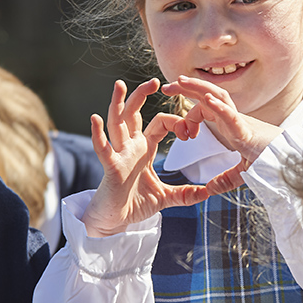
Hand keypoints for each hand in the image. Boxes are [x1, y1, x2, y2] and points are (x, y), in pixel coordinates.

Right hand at [83, 79, 231, 236]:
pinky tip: (95, 119)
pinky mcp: (110, 168)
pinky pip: (103, 149)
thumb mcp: (165, 198)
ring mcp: (118, 155)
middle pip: (134, 114)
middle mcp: (130, 147)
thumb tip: (207, 193)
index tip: (190, 133)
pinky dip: (98, 135)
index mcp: (143, 149)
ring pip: (117, 124)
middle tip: (154, 80)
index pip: (159, 123)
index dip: (176, 123)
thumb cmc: (134, 205)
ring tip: (119, 86)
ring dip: (117, 104)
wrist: (115, 221)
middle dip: (141, 96)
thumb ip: (185, 194)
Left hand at [162, 75, 280, 184]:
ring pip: (218, 97)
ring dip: (198, 88)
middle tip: (166, 87)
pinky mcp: (248, 132)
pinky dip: (219, 107)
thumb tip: (210, 189)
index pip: (205, 111)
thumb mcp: (242, 173)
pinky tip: (207, 100)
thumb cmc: (270, 163)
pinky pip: (232, 115)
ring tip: (180, 81)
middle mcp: (234, 119)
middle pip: (209, 96)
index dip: (189, 117)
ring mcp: (241, 122)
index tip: (182, 134)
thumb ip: (225, 179)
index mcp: (230, 125)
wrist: (289, 165)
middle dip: (187, 89)